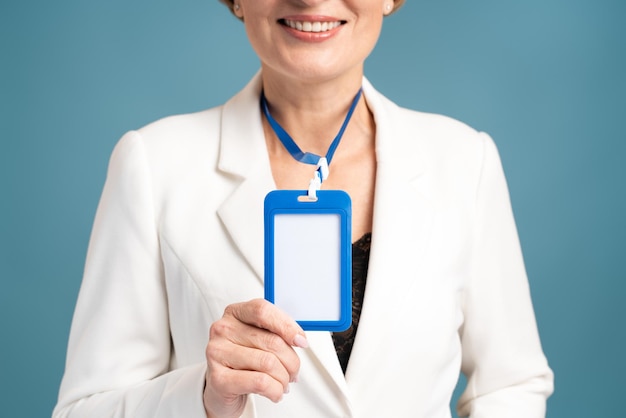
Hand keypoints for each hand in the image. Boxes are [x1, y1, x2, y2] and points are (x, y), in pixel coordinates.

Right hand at [203, 299, 307, 417]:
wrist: (221, 388)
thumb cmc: (243, 360)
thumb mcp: (259, 340)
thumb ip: (276, 333)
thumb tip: (299, 339)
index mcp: (235, 313)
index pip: (262, 311)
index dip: (286, 325)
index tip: (301, 341)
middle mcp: (223, 330)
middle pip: (271, 341)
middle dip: (291, 361)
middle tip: (293, 372)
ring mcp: (217, 353)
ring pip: (268, 363)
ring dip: (284, 378)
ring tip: (283, 383)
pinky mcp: (218, 378)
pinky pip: (260, 382)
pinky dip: (275, 390)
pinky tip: (274, 392)